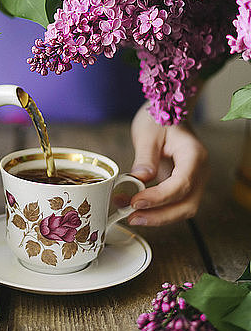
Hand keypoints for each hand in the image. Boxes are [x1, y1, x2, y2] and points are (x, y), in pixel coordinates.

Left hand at [127, 103, 208, 225]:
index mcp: (194, 154)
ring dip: (158, 217)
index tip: (136, 202)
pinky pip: (175, 205)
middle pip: (187, 204)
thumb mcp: (148, 133)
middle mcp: (200, 171)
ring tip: (130, 215)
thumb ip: (145, 157)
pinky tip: (137, 209)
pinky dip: (157, 211)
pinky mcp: (184, 186)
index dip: (159, 197)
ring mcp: (195, 180)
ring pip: (183, 209)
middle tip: (131, 216)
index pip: (182, 183)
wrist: (169, 113)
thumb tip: (139, 180)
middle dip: (159, 216)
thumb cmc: (160, 120)